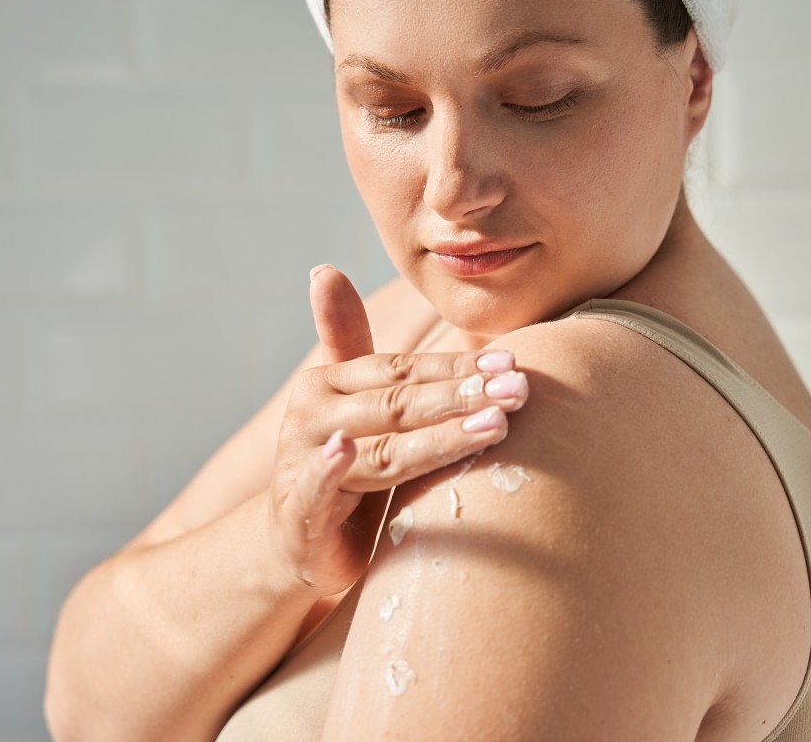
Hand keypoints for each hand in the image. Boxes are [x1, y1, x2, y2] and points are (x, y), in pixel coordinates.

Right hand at [267, 266, 527, 593]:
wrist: (293, 543)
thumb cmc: (341, 470)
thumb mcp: (354, 406)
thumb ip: (353, 343)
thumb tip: (325, 267)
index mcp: (330, 384)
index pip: (404, 370)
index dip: (458, 366)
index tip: (511, 363)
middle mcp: (313, 414)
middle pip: (400, 403)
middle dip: (464, 396)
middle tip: (518, 390)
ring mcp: (301, 458)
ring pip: (383, 447)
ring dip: (439, 436)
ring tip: (495, 425)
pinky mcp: (296, 507)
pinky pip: (314, 485)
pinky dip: (329, 467)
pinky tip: (348, 450)